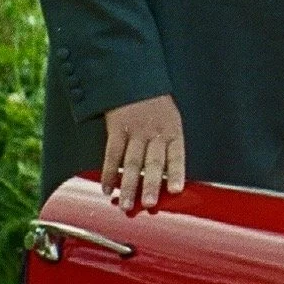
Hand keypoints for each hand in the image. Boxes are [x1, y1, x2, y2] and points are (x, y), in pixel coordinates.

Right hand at [101, 94, 186, 211]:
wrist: (133, 79)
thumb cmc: (156, 105)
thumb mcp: (171, 120)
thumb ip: (170, 146)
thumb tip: (170, 178)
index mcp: (172, 131)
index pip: (176, 155)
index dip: (176, 173)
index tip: (176, 190)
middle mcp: (154, 132)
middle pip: (152, 161)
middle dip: (150, 184)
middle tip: (149, 204)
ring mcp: (134, 131)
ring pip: (131, 161)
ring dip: (128, 185)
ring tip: (126, 204)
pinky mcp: (116, 130)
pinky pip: (112, 154)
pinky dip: (108, 172)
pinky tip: (107, 188)